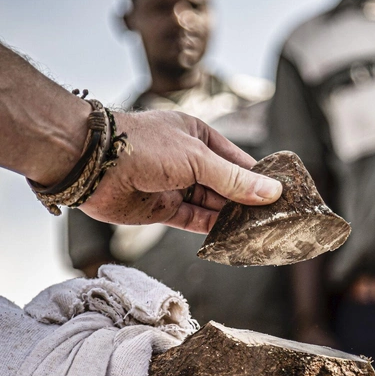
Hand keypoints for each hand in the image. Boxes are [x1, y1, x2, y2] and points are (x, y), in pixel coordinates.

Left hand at [80, 110, 281, 233]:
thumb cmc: (144, 146)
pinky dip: (212, 230)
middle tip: (272, 220)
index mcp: (199, 137)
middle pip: (227, 185)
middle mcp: (189, 161)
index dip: (258, 179)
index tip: (280, 196)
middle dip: (247, 202)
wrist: (92, 163)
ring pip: (213, 206)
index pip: (237, 162)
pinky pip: (195, 221)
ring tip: (257, 232)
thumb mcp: (197, 158)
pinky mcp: (164, 209)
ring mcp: (177, 186)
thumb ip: (233, 179)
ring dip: (232, 218)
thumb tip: (271, 192)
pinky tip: (231, 238)